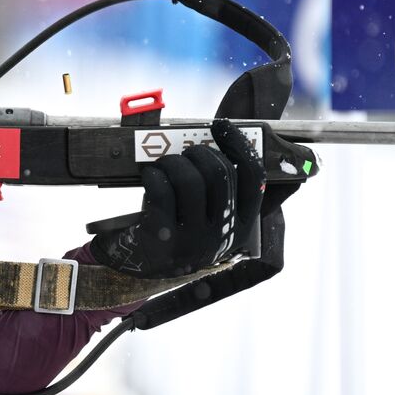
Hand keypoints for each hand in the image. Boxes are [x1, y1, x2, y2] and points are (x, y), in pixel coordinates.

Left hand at [90, 119, 265, 278]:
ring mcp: (192, 241)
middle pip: (220, 174)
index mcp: (242, 228)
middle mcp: (222, 236)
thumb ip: (221, 191)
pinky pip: (162, 191)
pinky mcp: (162, 240)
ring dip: (173, 162)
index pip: (254, 179)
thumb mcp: (209, 219)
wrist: (140, 268)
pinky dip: (154, 175)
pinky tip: (150, 176)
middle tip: (184, 153)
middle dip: (199, 153)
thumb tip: (220, 141)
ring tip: (164, 165)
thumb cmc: (178, 231)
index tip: (221, 126)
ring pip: (190, 180)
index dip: (239, 146)